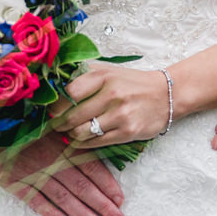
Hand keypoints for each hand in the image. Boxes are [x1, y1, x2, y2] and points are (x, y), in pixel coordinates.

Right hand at [0, 130, 125, 215]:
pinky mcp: (13, 180)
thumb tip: (93, 137)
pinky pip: (34, 199)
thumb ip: (70, 128)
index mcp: (61, 142)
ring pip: (63, 196)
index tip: (121, 199)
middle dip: (102, 204)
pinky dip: (49, 212)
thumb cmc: (22, 118)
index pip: (91, 166)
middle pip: (82, 185)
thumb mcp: (50, 117)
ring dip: (82, 213)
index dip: (107, 184)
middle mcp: (50, 158)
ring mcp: (32, 171)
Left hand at [47, 63, 169, 147]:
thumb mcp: (108, 71)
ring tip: (67, 132)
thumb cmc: (132, 83)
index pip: (69, 93)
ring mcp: (120, 115)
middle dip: (58, 123)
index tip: (50, 108)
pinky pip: (97, 142)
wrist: (166, 95)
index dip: (56, 104)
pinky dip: (84, 144)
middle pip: (73, 115)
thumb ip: (84, 76)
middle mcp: (112, 95)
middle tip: (53, 125)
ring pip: (83, 131)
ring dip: (70, 134)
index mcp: (103, 76)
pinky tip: (79, 141)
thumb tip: (55, 87)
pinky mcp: (128, 132)